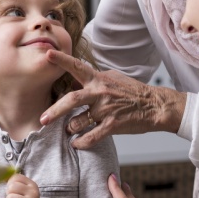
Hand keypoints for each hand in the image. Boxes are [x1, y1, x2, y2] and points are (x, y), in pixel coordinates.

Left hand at [39, 49, 185, 149]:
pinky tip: (76, 143)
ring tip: (69, 130)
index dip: (62, 60)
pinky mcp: (113, 125)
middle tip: (43, 119)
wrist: (155, 105)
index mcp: (98, 79)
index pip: (77, 67)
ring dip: (70, 128)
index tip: (48, 54)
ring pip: (78, 122)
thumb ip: (93, 79)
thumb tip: (75, 79)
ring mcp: (106, 109)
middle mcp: (100, 93)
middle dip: (55, 110)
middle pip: (71, 99)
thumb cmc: (132, 92)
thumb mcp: (112, 78)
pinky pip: (91, 137)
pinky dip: (81, 142)